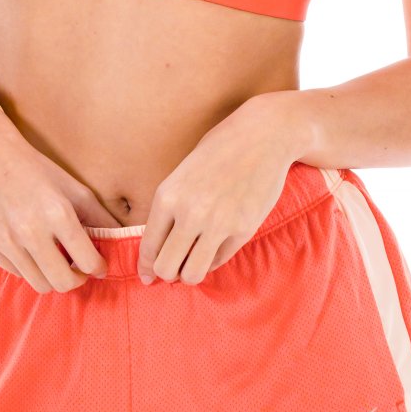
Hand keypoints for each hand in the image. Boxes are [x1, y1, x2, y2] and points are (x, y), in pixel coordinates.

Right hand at [0, 104, 120, 293]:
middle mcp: (30, 232)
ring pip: (39, 284)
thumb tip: (120, 239)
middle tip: (79, 269)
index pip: (88, 262)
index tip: (98, 265)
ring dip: (53, 276)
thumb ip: (99, 215)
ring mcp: (6, 242)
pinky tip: (31, 250)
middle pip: (63, 283)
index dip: (98, 268)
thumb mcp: (72, 186)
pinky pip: (16, 273)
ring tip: (56, 260)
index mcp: (57, 213)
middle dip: (77, 279)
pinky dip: (29, 268)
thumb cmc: (33, 167)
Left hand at [138, 94, 302, 285]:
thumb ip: (170, 209)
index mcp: (168, 195)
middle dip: (167, 274)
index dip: (146, 268)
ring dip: (190, 274)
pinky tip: (215, 245)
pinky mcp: (243, 229)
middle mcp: (190, 212)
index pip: (149, 248)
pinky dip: (213, 259)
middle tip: (174, 269)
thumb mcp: (183, 174)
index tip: (148, 276)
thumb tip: (158, 250)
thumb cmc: (220, 151)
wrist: (263, 134)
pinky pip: (218, 261)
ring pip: (192, 274)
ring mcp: (218, 223)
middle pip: (166, 268)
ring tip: (193, 262)